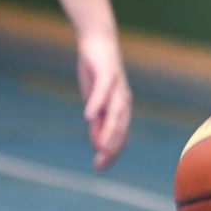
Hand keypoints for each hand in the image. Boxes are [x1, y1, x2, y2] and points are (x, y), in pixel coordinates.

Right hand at [77, 32, 131, 170]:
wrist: (97, 41)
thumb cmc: (97, 72)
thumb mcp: (96, 101)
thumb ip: (99, 122)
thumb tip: (100, 146)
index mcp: (121, 108)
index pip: (120, 135)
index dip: (111, 153)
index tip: (99, 169)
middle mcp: (123, 99)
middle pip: (122, 127)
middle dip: (112, 148)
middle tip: (101, 164)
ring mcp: (116, 86)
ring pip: (117, 112)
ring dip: (110, 131)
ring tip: (101, 148)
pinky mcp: (107, 73)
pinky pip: (103, 91)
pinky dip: (97, 103)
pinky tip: (88, 115)